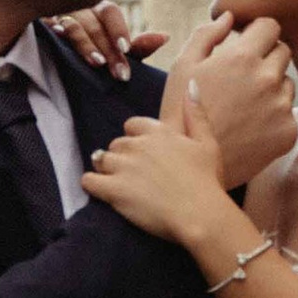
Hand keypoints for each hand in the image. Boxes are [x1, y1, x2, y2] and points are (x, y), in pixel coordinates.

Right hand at [44, 0, 167, 83]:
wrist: (52, 49)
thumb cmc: (93, 46)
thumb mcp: (115, 48)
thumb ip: (138, 46)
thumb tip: (165, 37)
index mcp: (99, 10)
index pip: (111, 13)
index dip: (119, 30)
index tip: (126, 50)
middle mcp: (80, 8)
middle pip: (94, 24)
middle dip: (108, 49)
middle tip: (119, 73)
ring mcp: (59, 15)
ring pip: (73, 26)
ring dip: (85, 44)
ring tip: (96, 62)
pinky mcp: (41, 24)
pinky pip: (47, 24)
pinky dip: (53, 29)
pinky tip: (57, 34)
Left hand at [81, 115, 232, 255]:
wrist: (200, 213)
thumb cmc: (207, 181)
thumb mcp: (207, 142)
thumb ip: (196, 113)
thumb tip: (190, 84)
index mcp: (159, 132)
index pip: (132, 125)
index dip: (135, 139)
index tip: (143, 154)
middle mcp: (138, 145)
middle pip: (116, 144)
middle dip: (120, 156)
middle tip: (131, 173)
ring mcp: (124, 167)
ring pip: (101, 160)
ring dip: (105, 169)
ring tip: (115, 182)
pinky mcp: (115, 190)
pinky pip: (89, 181)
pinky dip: (91, 184)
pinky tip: (100, 191)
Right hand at [181, 15, 297, 186]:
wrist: (189, 167)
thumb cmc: (179, 112)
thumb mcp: (182, 67)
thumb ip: (206, 35)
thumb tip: (230, 17)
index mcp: (243, 57)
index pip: (270, 26)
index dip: (257, 33)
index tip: (245, 44)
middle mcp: (268, 79)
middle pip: (283, 51)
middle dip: (266, 56)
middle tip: (242, 77)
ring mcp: (281, 107)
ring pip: (287, 83)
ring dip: (272, 86)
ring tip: (243, 105)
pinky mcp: (287, 132)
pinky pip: (287, 112)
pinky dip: (273, 115)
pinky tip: (249, 126)